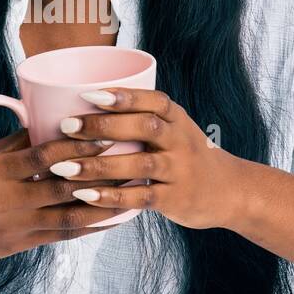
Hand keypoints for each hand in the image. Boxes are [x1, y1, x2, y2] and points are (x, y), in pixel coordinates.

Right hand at [0, 129, 125, 267]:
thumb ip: (13, 145)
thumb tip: (49, 121)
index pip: (44, 156)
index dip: (78, 148)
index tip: (105, 137)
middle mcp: (4, 201)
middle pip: (63, 187)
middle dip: (100, 176)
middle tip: (131, 162)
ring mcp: (12, 228)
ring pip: (67, 217)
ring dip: (103, 207)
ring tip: (132, 195)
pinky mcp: (16, 247)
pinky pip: (59, 236)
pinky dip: (86, 228)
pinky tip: (109, 220)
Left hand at [51, 88, 239, 229]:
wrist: (230, 191)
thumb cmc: (185, 155)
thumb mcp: (173, 129)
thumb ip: (138, 118)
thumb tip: (78, 106)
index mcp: (176, 118)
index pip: (153, 100)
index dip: (123, 96)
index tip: (88, 94)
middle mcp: (181, 140)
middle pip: (144, 127)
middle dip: (103, 125)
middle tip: (66, 126)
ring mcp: (180, 170)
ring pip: (140, 164)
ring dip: (99, 166)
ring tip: (63, 167)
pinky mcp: (176, 199)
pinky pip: (142, 197)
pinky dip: (112, 197)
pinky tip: (84, 196)